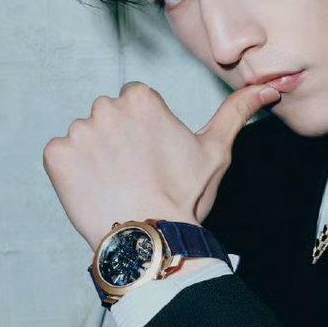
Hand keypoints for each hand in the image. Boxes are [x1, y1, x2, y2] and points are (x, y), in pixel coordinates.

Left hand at [43, 81, 279, 248]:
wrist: (150, 240)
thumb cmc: (184, 196)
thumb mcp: (216, 150)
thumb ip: (237, 111)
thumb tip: (271, 86)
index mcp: (141, 99)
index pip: (135, 104)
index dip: (144, 132)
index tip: (153, 157)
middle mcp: (105, 107)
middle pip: (108, 117)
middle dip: (118, 141)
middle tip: (136, 173)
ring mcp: (78, 132)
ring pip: (85, 138)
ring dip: (95, 158)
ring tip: (117, 185)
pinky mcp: (56, 157)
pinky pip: (60, 157)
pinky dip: (72, 173)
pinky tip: (94, 190)